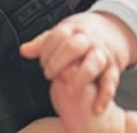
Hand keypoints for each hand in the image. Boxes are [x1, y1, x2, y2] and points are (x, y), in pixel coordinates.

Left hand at [20, 12, 136, 112]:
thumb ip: (42, 43)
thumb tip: (24, 50)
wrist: (110, 31)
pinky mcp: (112, 68)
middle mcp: (89, 40)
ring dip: (81, 76)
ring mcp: (101, 53)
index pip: (58, 35)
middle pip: (74, 46)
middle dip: (59, 61)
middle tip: (50, 73)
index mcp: (74, 29)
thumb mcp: (61, 34)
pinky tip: (96, 107)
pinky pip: (111, 81)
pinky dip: (105, 95)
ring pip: (94, 62)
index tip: (42, 62)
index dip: (46, 50)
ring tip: (71, 90)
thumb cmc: (79, 37)